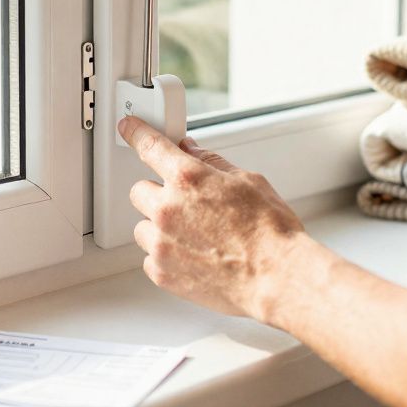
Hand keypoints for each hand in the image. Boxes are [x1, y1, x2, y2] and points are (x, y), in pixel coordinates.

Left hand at [118, 116, 307, 319]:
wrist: (277, 277)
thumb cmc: (269, 231)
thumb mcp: (247, 181)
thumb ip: (211, 163)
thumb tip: (191, 151)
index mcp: (188, 178)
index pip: (150, 145)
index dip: (136, 132)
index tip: (129, 128)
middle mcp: (168, 208)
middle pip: (139, 190)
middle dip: (158, 193)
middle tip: (186, 204)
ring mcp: (162, 243)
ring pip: (142, 226)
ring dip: (159, 227)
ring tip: (194, 236)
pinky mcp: (162, 273)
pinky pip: (150, 257)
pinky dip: (165, 256)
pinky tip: (193, 256)